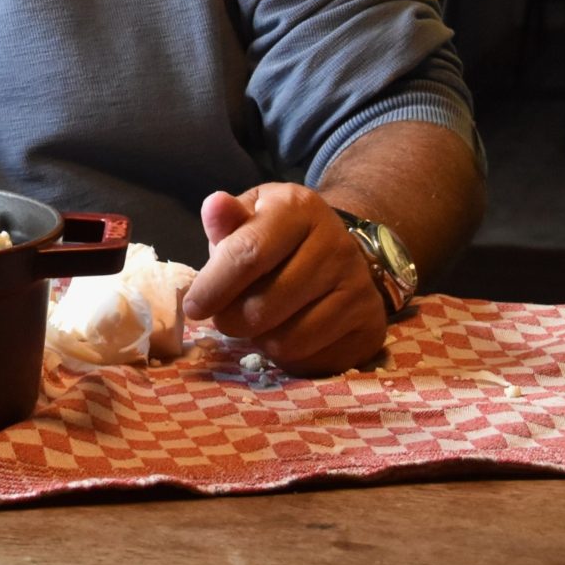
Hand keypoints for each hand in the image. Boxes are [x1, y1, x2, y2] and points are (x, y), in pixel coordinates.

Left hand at [180, 184, 389, 375]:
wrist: (336, 254)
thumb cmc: (276, 239)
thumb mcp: (249, 220)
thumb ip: (227, 222)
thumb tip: (214, 206)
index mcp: (299, 208)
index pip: (248, 254)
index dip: (213, 287)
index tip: (194, 307)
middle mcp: (336, 244)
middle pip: (263, 306)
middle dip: (232, 320)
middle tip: (228, 315)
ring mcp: (358, 285)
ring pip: (286, 340)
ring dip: (260, 340)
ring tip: (261, 321)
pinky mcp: (370, 323)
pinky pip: (311, 359)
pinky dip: (289, 355)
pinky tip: (289, 331)